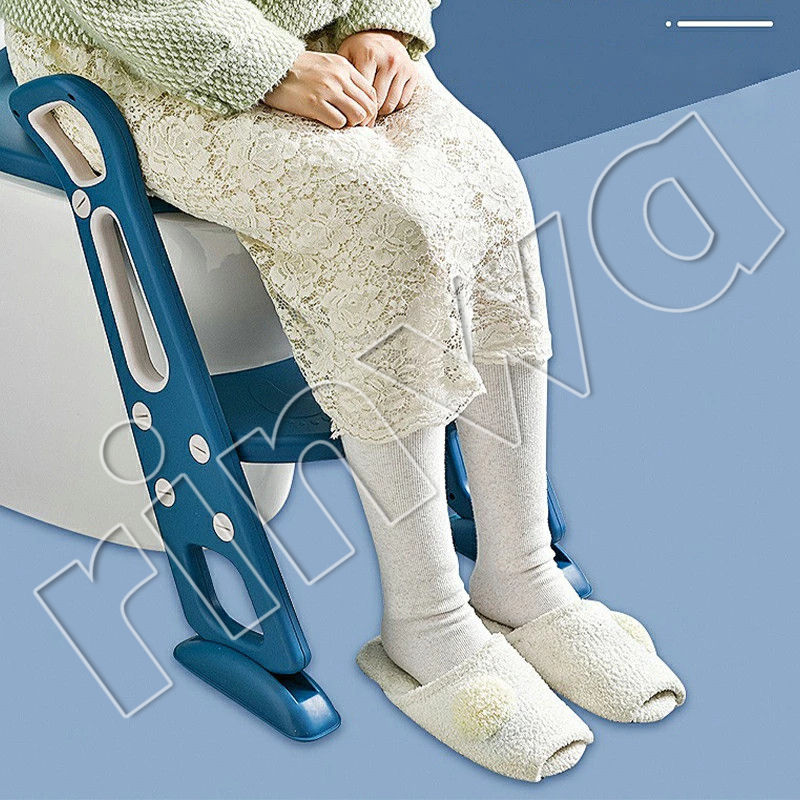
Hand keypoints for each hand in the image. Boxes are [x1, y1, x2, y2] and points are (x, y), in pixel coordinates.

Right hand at [263, 50, 377, 128]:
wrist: (271, 67)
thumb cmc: (297, 70)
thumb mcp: (324, 65)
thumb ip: (342, 77)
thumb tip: (358, 101)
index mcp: (343, 66)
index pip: (370, 92)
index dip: (371, 109)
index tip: (364, 120)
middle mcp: (338, 77)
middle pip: (367, 106)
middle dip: (365, 121)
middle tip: (356, 128)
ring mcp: (327, 90)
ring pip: (357, 115)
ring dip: (352, 124)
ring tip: (342, 124)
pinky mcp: (314, 103)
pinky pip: (339, 122)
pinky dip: (337, 126)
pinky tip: (328, 122)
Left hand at [338, 30, 418, 115]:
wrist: (383, 33)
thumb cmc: (360, 49)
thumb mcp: (346, 54)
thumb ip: (343, 76)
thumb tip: (340, 103)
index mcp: (370, 55)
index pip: (364, 92)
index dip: (357, 106)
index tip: (352, 112)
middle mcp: (389, 60)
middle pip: (378, 100)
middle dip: (369, 112)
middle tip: (362, 116)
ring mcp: (403, 67)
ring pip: (391, 103)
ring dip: (381, 111)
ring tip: (372, 109)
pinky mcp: (413, 74)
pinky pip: (402, 101)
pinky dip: (393, 106)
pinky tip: (384, 102)